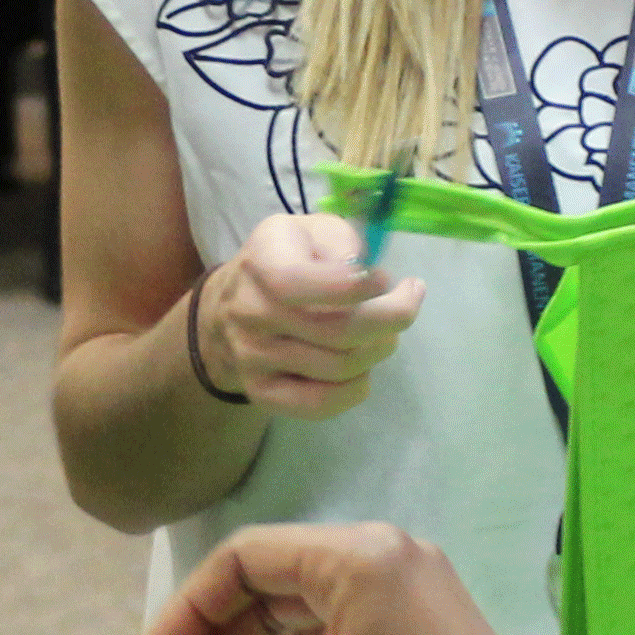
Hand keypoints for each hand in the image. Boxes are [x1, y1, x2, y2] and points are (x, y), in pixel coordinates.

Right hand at [199, 214, 423, 416]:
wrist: (228, 305)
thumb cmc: (286, 260)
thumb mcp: (311, 230)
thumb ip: (342, 242)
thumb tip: (365, 276)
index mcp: (264, 264)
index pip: (311, 284)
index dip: (359, 286)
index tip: (387, 279)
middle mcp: (252, 313)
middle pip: (340, 331)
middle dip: (392, 318)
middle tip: (406, 303)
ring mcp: (253, 357)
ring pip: (340, 367)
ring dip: (378, 349)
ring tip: (385, 331)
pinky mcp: (261, 392)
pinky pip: (320, 404)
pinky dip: (356, 389)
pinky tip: (364, 367)